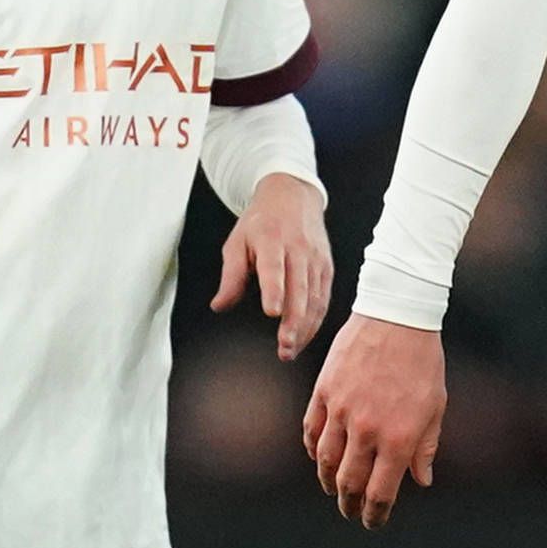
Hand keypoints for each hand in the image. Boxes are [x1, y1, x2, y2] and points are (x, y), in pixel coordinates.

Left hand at [211, 172, 332, 358]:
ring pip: (315, 299)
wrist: (293, 197)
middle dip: (294, 322)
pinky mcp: (326, 268)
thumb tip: (219, 306)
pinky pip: (323, 299)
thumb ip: (231, 276)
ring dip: (305, 328)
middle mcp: (298, 249)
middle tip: (284, 347)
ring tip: (290, 350)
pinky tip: (303, 337)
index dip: (275, 290)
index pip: (274, 268)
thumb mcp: (237, 242)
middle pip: (300, 290)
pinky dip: (315, 321)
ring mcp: (316, 259)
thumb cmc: (261, 223)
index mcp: (272, 240)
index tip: (273, 312)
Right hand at [302, 315, 447, 526]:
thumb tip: (420, 481)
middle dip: (349, 504)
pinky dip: (312, 449)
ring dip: (327, 481)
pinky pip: (311, 430)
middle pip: (348, 483)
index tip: (373, 522)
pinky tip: (317, 456)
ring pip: (324, 461)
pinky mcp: (324, 392)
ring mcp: (341, 411)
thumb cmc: (423, 363)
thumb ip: (425, 447)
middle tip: (351, 512)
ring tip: (332, 489)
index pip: (380, 492)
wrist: (396, 316)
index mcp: (398, 438)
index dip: (375, 514)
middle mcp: (366, 430)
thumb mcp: (435, 407)